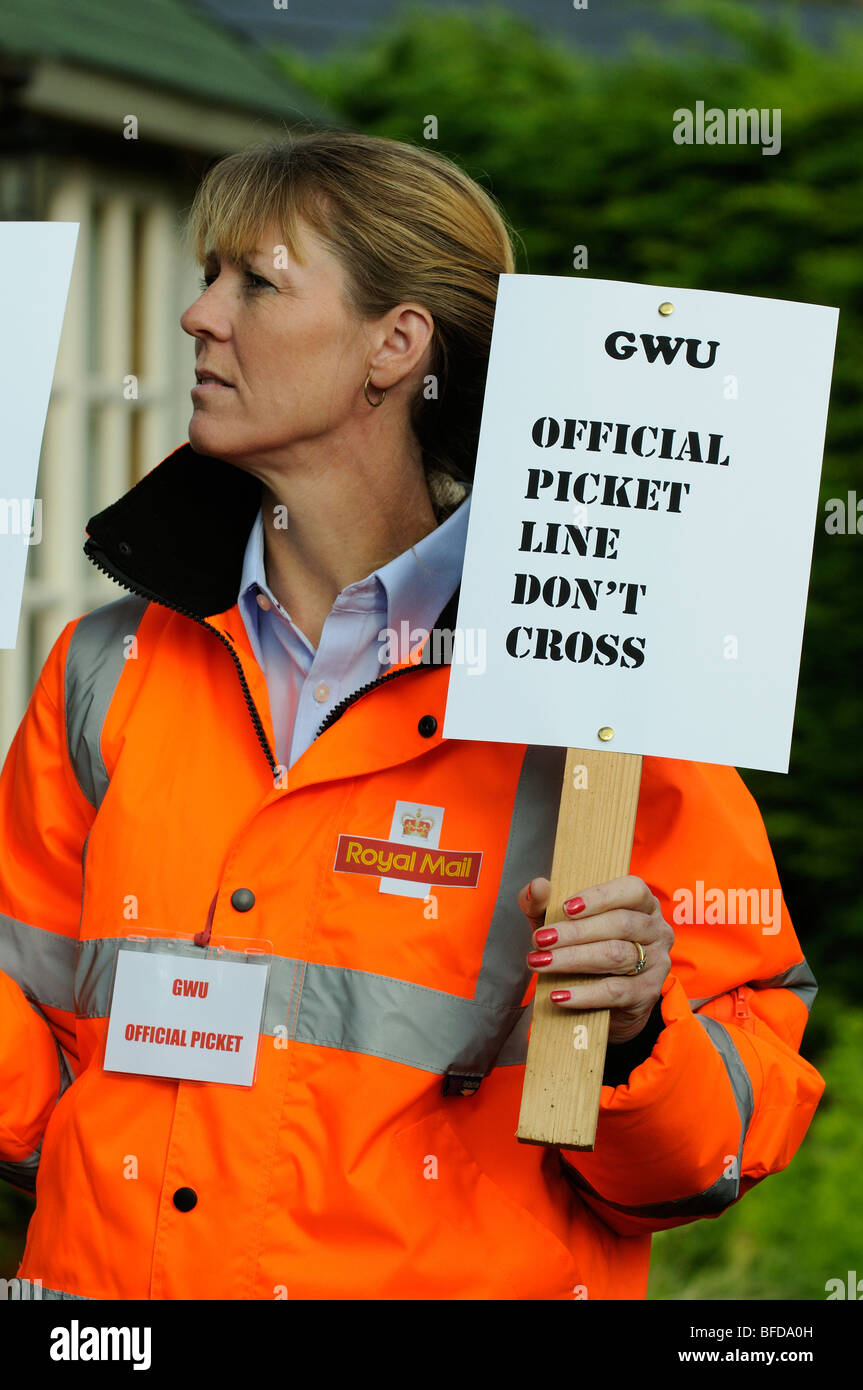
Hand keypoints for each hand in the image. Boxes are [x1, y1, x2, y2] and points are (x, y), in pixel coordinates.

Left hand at [518, 874, 673, 1043]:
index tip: (566, 907)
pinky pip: (614, 991)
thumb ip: (545, 904)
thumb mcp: (561, 923)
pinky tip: (558, 995)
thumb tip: (538, 886)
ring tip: (541, 962)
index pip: (632, 890)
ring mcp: (657, 962)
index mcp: (643, 903)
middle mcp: (656, 930)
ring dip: (573, 959)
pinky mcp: (647, 993)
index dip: (600, 897)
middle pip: (620, 924)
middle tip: (540, 939)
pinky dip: (583, 993)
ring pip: (616, 955)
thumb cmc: (583, 949)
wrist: (602, 1003)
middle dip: (576, 932)